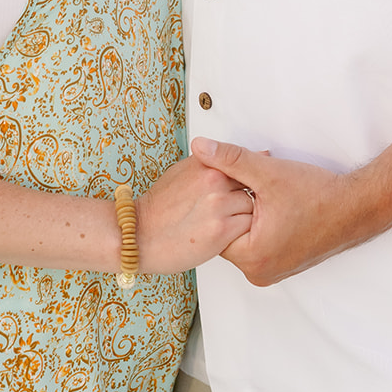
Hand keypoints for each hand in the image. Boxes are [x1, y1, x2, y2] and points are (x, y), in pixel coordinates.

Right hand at [136, 156, 253, 274]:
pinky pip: (248, 228)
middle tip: (227, 209)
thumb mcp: (181, 171)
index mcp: (206, 162)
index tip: (236, 190)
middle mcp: (214, 179)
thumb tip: (231, 156)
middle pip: (251, 184)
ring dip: (243, 216)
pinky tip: (221, 234)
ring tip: (222, 222)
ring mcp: (218, 204)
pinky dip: (240, 233)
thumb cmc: (158, 207)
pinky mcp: (221, 230)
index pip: (243, 163)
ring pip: (252, 207)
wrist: (139, 235)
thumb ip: (208, 163)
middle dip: (244, 197)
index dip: (243, 179)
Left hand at [191, 138, 362, 286]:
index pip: (214, 226)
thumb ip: (230, 159)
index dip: (220, 198)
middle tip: (252, 187)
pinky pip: (258, 243)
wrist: (357, 207)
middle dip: (234, 206)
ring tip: (264, 195)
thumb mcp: (268, 172)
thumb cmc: (319, 195)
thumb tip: (200, 147)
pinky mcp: (283, 265)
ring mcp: (272, 271)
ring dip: (247, 214)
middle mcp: (260, 272)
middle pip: (227, 233)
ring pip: (243, 237)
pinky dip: (259, 224)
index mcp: (252, 257)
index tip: (234, 183)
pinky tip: (272, 206)